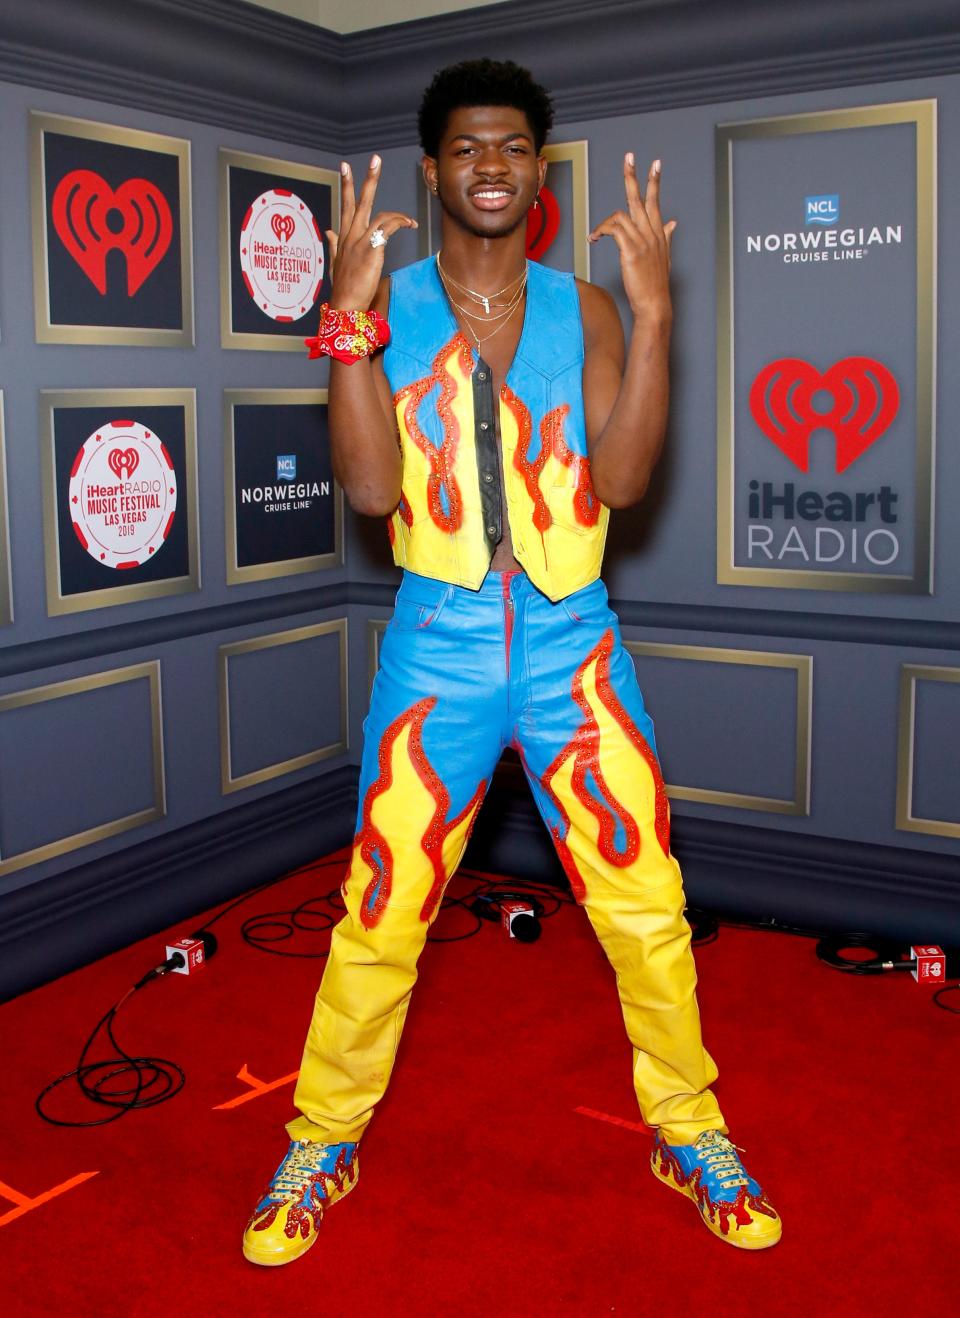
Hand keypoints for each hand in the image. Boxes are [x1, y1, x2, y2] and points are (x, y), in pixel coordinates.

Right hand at [326, 155, 417, 310]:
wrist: (345, 305)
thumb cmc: (343, 288)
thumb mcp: (336, 263)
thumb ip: (334, 245)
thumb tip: (329, 231)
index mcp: (343, 237)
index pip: (345, 206)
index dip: (346, 185)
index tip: (345, 167)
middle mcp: (349, 235)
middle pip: (357, 201)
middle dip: (367, 179)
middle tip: (375, 159)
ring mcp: (359, 241)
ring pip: (376, 213)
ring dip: (396, 212)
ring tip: (409, 219)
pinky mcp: (370, 250)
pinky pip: (387, 228)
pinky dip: (399, 223)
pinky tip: (409, 226)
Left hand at [588, 155, 675, 319]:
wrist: (655, 304)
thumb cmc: (656, 284)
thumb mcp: (664, 257)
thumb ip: (667, 236)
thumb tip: (673, 223)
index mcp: (658, 233)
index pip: (656, 202)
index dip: (655, 182)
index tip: (655, 164)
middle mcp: (651, 233)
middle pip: (641, 198)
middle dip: (634, 176)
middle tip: (629, 157)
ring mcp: (642, 241)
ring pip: (621, 214)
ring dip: (605, 222)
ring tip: (596, 235)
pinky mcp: (631, 251)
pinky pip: (613, 230)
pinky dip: (601, 230)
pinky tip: (594, 239)